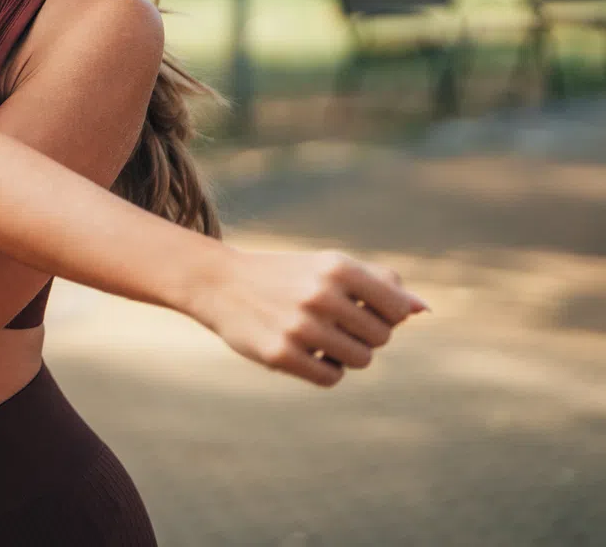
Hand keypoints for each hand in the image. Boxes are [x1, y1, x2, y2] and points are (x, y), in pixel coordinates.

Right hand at [191, 246, 428, 386]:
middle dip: (364, 335)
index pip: (396, 309)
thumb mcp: (329, 266)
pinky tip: (307, 353)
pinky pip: (330, 378)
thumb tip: (423, 310)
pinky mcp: (280, 354)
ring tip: (322, 339)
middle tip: (336, 324)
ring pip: (360, 360)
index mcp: (336, 266)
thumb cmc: (288, 275)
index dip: (386, 315)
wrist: (220, 283)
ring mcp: (299, 326)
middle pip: (380, 337)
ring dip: (346, 355)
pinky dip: (325, 369)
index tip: (364, 310)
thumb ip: (380, 284)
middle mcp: (319, 294)